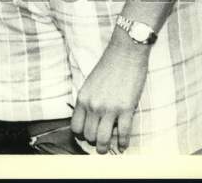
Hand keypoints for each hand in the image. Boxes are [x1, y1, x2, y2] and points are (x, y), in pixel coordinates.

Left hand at [70, 36, 149, 153]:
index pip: (76, 127)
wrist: (126, 53)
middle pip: (89, 135)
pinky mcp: (126, 109)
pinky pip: (123, 134)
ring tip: (109, 149)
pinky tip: (124, 145)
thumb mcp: (91, 82)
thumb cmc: (109, 65)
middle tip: (100, 142)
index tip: (87, 135)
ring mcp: (109, 109)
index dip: (81, 134)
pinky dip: (124, 143)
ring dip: (106, 148)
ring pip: (103, 139)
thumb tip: (90, 118)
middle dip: (94, 141)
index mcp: (83, 98)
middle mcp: (93, 105)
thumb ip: (89, 100)